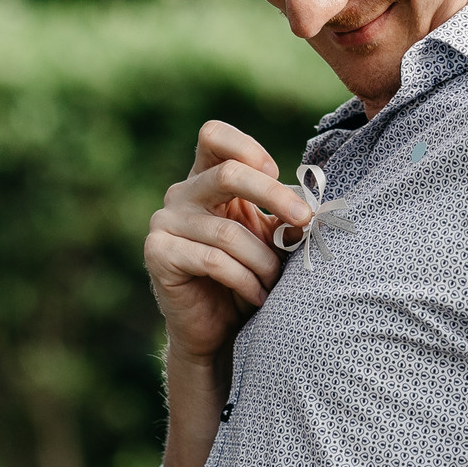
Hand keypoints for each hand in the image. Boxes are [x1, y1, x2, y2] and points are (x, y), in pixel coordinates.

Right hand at [143, 121, 310, 363]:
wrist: (217, 330)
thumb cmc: (246, 276)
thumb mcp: (269, 240)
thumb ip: (284, 217)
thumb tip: (309, 210)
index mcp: (206, 179)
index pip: (214, 136)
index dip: (247, 148)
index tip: (279, 174)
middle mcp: (181, 194)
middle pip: (228, 173)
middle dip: (274, 196)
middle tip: (305, 220)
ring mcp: (164, 223)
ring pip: (228, 232)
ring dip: (263, 260)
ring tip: (275, 282)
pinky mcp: (158, 254)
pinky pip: (213, 261)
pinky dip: (245, 280)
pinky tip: (258, 296)